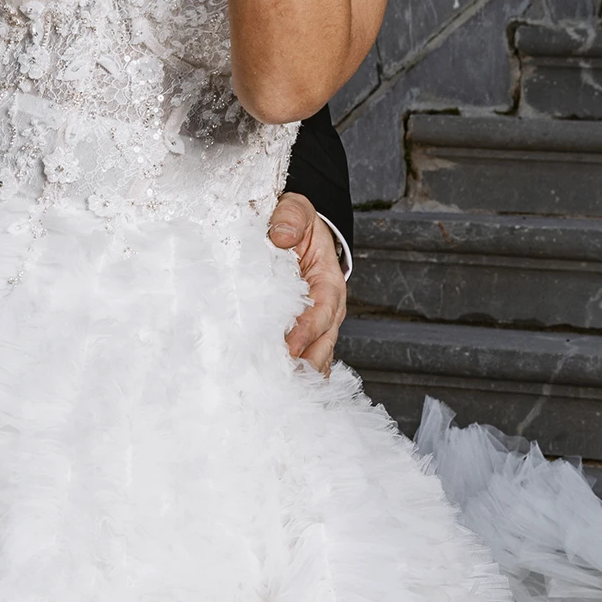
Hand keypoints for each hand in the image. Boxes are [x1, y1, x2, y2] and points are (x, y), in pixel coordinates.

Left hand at [268, 192, 346, 375]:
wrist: (299, 229)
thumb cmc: (297, 222)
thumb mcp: (297, 209)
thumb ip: (290, 218)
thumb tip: (280, 236)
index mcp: (328, 282)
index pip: (320, 312)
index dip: (305, 332)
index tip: (287, 349)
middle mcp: (328, 309)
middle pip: (321, 345)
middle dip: (301, 364)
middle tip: (276, 381)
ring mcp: (317, 324)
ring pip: (315, 358)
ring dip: (297, 375)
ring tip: (273, 392)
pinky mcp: (303, 332)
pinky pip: (304, 358)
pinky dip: (294, 374)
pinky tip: (274, 389)